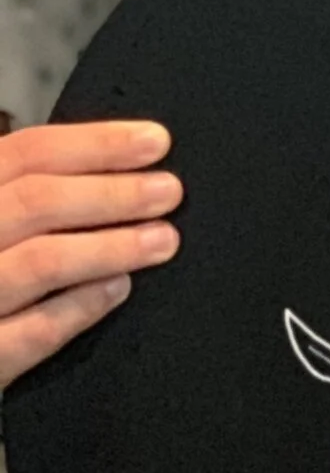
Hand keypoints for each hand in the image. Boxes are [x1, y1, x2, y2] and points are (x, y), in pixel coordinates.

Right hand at [0, 120, 180, 388]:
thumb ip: (19, 194)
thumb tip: (110, 166)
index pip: (23, 154)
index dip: (94, 144)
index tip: (154, 142)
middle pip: (34, 202)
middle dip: (111, 193)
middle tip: (168, 191)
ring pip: (40, 262)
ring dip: (109, 246)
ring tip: (162, 239)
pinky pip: (34, 331)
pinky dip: (80, 306)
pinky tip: (118, 289)